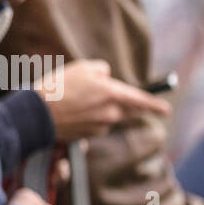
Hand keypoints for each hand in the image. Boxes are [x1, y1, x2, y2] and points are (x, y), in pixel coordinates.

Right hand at [41, 59, 170, 140]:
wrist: (37, 113)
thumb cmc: (59, 86)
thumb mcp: (82, 68)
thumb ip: (102, 71)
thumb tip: (107, 77)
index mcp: (112, 94)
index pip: (140, 101)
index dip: (155, 105)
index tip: (166, 110)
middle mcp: (111, 113)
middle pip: (125, 109)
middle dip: (120, 103)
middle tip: (100, 96)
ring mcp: (101, 127)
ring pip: (109, 117)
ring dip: (99, 110)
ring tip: (76, 100)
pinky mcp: (89, 136)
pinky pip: (95, 125)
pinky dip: (88, 119)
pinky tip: (72, 112)